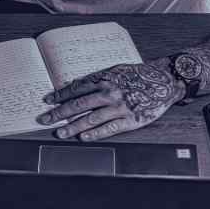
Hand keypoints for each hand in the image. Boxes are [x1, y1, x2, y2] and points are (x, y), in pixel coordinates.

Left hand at [37, 59, 183, 140]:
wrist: (164, 80)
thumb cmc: (139, 75)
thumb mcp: (116, 70)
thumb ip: (98, 79)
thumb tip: (76, 85)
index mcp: (104, 79)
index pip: (76, 88)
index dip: (60, 95)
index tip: (47, 101)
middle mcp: (109, 92)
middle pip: (79, 104)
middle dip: (59, 113)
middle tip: (45, 120)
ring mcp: (119, 107)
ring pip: (91, 118)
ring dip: (73, 126)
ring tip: (60, 133)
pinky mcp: (130, 119)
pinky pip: (109, 128)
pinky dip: (95, 133)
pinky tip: (83, 137)